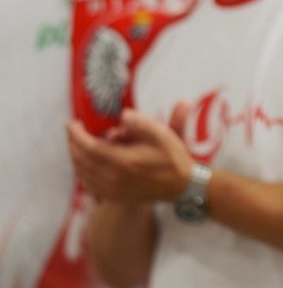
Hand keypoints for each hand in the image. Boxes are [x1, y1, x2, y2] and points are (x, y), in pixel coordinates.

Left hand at [67, 104, 193, 202]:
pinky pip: (89, 184)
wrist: (181, 186)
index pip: (88, 147)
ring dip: (76, 157)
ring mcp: (113, 190)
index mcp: (123, 161)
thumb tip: (122, 115)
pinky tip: (86, 163)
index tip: (72, 123)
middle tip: (73, 131)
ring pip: (82, 173)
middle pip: (81, 160)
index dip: (76, 135)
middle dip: (73, 143)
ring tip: (78, 144)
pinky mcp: (114, 196)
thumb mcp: (162, 134)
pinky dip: (82, 172)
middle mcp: (114, 178)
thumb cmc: (172, 158)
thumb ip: (140, 123)